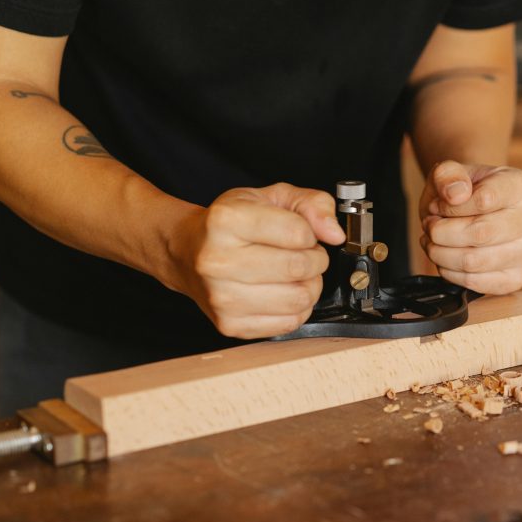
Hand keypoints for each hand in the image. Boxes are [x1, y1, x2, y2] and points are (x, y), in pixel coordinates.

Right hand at [174, 184, 344, 338]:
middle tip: (304, 255)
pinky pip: (289, 323)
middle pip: (299, 268)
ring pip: (298, 299)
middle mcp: (217, 260)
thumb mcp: (271, 197)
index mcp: (226, 221)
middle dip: (314, 260)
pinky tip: (283, 293)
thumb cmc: (230, 225)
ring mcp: (221, 297)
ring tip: (294, 275)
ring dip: (309, 286)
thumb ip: (311, 204)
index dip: (310, 233)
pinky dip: (297, 309)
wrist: (188, 253)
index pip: (298, 233)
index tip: (301, 233)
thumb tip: (334, 233)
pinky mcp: (230, 324)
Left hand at [419, 160, 521, 294]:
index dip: (450, 207)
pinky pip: (476, 283)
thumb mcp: (449, 172)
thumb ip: (448, 175)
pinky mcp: (515, 277)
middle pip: (481, 234)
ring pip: (474, 262)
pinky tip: (446, 258)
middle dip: (442, 232)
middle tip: (430, 226)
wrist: (471, 209)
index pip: (485, 200)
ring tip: (434, 241)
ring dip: (441, 253)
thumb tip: (456, 195)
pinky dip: (450, 273)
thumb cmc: (463, 190)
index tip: (438, 205)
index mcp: (520, 185)